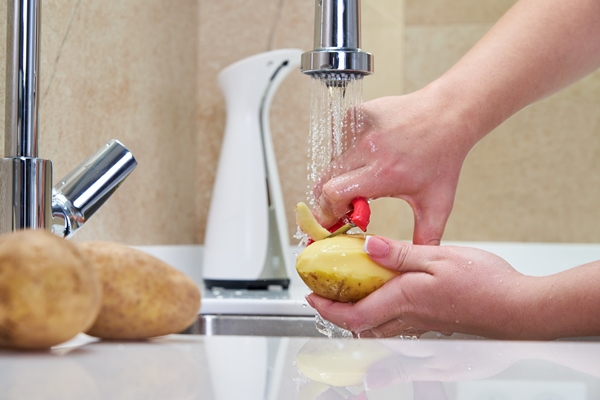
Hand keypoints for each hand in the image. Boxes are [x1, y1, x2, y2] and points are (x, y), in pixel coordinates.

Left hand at [306, 236, 531, 338]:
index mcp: (405, 299)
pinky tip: (388, 292)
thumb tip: (368, 247)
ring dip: (358, 312)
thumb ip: (401, 253)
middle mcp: (410, 316)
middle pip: (362, 325)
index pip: (355, 314)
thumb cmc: (486, 284)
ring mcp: (424, 322)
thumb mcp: (440, 257)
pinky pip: (398, 323)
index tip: (311, 297)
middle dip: (338, 312)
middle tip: (325, 293)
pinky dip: (381, 311)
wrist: (519, 307)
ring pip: (379, 326)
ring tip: (350, 290)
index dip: (328, 309)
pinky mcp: (436, 322)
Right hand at [312, 93, 475, 244]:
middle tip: (342, 207)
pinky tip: (364, 157)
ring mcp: (361, 128)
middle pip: (325, 180)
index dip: (327, 211)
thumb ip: (425, 238)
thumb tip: (414, 267)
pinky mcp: (356, 113)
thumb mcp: (437, 204)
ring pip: (331, 161)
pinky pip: (338, 141)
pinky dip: (345, 154)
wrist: (448, 115)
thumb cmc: (443, 158)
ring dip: (339, 176)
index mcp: (384, 173)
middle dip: (329, 199)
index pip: (334, 194)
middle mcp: (369, 148)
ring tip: (359, 181)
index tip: (330, 223)